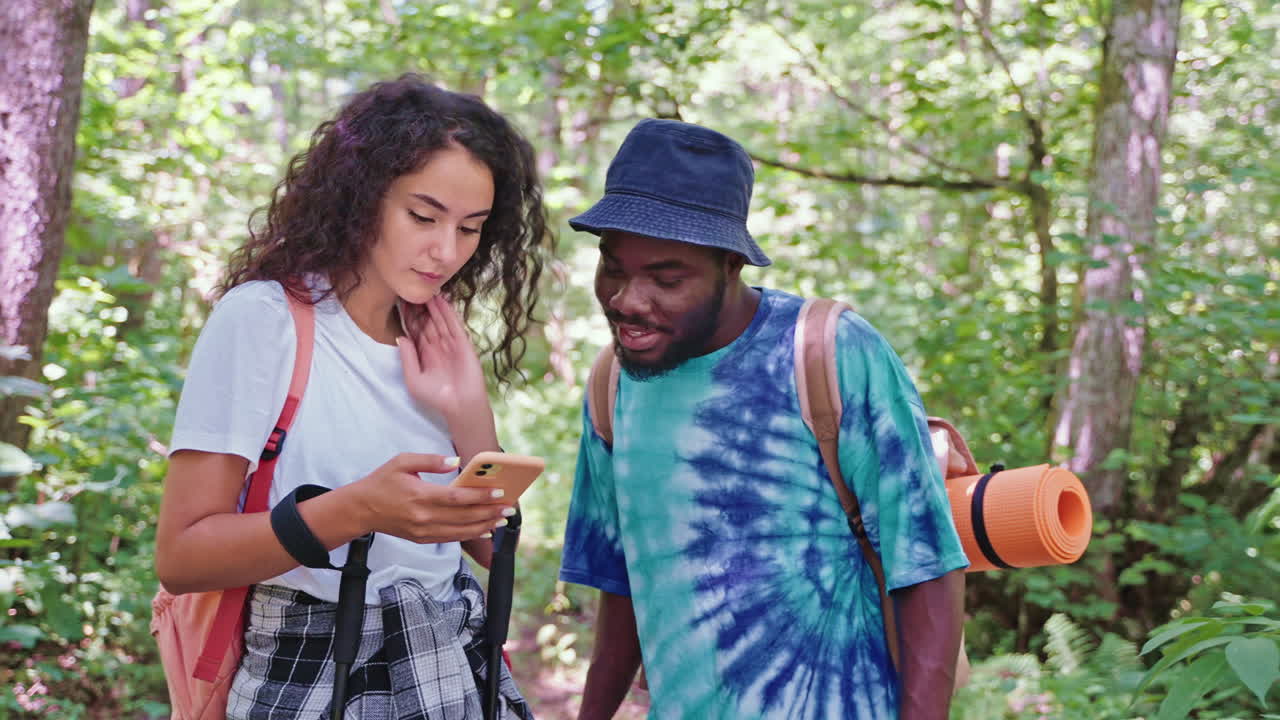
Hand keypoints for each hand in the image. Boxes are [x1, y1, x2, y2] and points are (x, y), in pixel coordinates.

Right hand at [354, 453, 511, 542]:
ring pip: (461, 531)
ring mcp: (423, 531)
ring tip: (502, 519)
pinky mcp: (422, 539)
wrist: (361, 509)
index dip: (480, 496)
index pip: (457, 498)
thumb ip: (430, 460)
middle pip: (464, 517)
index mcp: (420, 496)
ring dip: (484, 526)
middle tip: (509, 508)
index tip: (500, 493)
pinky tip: (484, 530)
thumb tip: (455, 461)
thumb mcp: (402, 461)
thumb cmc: (382, 481)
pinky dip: (470, 535)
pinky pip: (451, 539)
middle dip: (489, 512)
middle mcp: (423, 517)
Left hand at [397, 295, 489, 423]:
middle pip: (426, 321)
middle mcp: (436, 346)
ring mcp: (449, 343)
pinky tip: (442, 300)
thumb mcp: (414, 379)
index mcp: (423, 353)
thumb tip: (400, 337)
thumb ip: (407, 358)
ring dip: (433, 305)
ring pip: (439, 320)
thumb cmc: (436, 396)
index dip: (408, 316)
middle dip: (419, 307)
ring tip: (427, 289)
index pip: (414, 330)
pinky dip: (448, 312)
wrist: (460, 405)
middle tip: (412, 288)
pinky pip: (453, 324)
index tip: (400, 300)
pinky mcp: (462, 343)